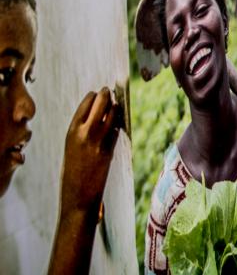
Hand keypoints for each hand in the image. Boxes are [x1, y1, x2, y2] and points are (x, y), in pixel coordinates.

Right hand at [60, 89, 119, 216]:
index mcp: (71, 131)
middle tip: (110, 90)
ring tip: (116, 103)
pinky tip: (116, 123)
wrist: (77, 195)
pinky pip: (116, 130)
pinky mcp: (110, 150)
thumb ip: (80, 131)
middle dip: (106, 95)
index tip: (97, 92)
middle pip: (101, 103)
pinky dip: (117, 125)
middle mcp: (85, 133)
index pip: (86, 104)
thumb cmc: (72, 172)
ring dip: (115, 107)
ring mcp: (99, 141)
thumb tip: (95, 115)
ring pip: (112, 114)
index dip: (93, 96)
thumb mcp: (71, 147)